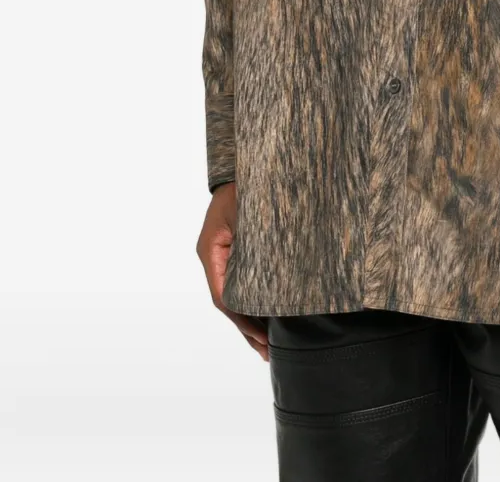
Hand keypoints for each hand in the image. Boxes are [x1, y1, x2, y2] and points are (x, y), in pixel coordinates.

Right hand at [196, 182, 269, 360]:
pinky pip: (242, 282)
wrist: (249, 163)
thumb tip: (270, 281)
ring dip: (250, 319)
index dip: (243, 320)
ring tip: (267, 345)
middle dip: (248, 328)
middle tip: (268, 352)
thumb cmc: (247, 183)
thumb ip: (255, 244)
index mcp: (211, 250)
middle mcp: (214, 256)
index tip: (263, 338)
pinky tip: (266, 315)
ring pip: (234, 295)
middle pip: (229, 302)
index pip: (225, 296)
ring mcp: (223, 255)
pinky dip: (254, 300)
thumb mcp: (249, 213)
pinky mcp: (236, 251)